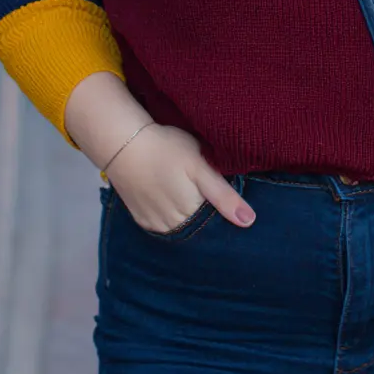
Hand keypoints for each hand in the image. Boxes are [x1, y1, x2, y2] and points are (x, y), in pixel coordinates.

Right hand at [106, 123, 255, 234]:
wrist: (124, 144)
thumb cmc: (166, 149)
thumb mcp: (200, 166)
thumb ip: (223, 195)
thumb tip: (249, 222)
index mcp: (191, 214)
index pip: (215, 222)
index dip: (223, 210)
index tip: (223, 193)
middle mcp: (173, 227)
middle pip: (198, 227)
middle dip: (206, 215)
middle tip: (203, 188)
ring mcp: (155, 226)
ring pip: (181, 228)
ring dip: (188, 217)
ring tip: (187, 191)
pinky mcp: (141, 220)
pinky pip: (163, 226)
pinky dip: (170, 216)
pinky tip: (171, 198)